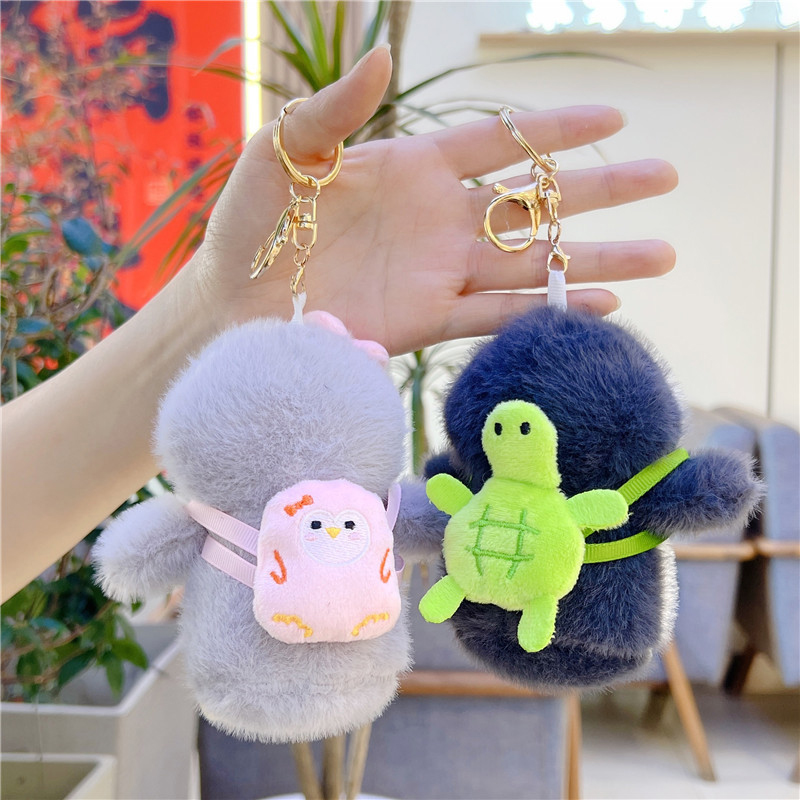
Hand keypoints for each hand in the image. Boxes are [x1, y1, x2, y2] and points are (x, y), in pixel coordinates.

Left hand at [191, 46, 677, 355]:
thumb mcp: (285, 150)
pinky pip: (499, 314)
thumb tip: (386, 53)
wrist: (235, 304)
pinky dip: (547, 309)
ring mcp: (440, 272)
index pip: (499, 142)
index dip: (555, 130)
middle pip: (537, 201)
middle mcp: (440, 220)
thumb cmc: (251, 223)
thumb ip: (336, 106)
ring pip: (533, 261)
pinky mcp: (430, 321)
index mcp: (413, 169)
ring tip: (661, 253)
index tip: (614, 120)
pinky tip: (600, 306)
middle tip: (666, 179)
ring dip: (596, 258)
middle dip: (602, 190)